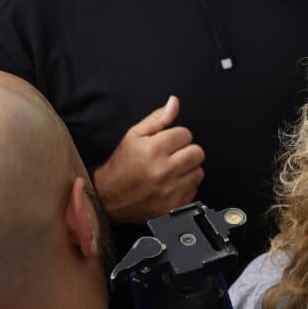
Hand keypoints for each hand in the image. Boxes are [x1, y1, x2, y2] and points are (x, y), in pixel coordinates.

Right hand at [92, 96, 203, 223]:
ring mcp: (170, 191)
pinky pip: (194, 190)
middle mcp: (164, 170)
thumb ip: (157, 119)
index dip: (176, 136)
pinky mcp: (174, 206)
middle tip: (172, 156)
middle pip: (197, 153)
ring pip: (198, 172)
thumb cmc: (121, 164)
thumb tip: (174, 102)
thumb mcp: (134, 135)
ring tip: (172, 170)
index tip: (167, 143)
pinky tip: (171, 184)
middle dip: (186, 151)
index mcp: (154, 150)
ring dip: (188, 169)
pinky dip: (185, 186)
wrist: (109, 197)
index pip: (186, 134)